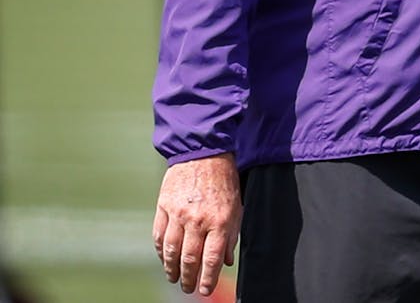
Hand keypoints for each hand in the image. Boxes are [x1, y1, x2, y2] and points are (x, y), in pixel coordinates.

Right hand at [153, 153, 240, 295]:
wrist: (204, 152)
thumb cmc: (224, 180)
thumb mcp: (237, 207)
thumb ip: (231, 235)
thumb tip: (227, 261)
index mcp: (219, 220)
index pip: (212, 258)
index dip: (208, 278)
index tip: (204, 289)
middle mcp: (197, 219)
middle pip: (189, 258)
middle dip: (188, 278)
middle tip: (188, 288)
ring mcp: (178, 214)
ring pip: (171, 251)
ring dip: (171, 269)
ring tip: (174, 278)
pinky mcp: (163, 207)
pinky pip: (159, 236)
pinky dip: (160, 251)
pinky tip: (164, 258)